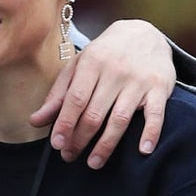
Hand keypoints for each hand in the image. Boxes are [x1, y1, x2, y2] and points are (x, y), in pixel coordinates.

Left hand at [29, 19, 174, 168]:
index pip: (75, 99)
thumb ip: (58, 94)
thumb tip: (35, 121)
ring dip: (106, 144)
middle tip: (70, 156)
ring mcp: (139, 80)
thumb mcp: (79, 66)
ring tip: (94, 163)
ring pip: (120, 118)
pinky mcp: (160, 88)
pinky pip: (156, 114)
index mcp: (92, 63)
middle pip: (95, 112)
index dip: (65, 123)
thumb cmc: (105, 54)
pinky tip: (143, 151)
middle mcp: (115, 71)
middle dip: (80, 138)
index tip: (57, 144)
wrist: (145, 33)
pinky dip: (151, 133)